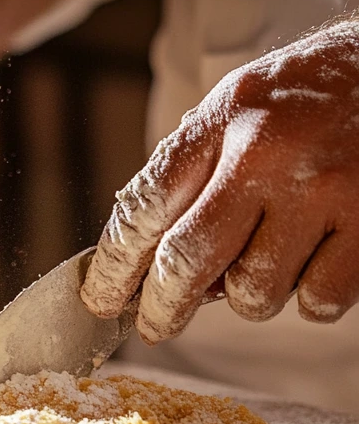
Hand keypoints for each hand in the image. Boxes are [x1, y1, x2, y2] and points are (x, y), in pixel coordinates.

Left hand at [81, 22, 358, 342]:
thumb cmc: (302, 97)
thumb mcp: (230, 110)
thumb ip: (186, 174)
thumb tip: (142, 262)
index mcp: (221, 122)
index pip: (144, 207)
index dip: (114, 266)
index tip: (101, 298)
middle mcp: (267, 155)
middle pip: (188, 260)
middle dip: (161, 307)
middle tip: (153, 326)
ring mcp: (324, 191)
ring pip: (255, 291)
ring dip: (246, 295)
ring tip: (261, 260)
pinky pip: (319, 299)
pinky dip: (308, 297)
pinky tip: (310, 260)